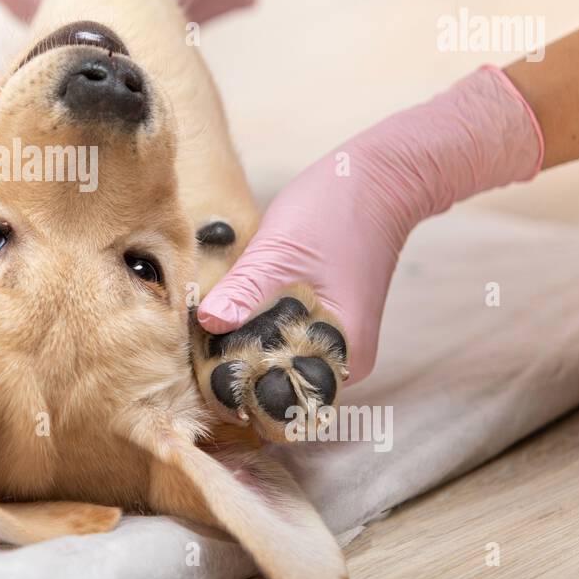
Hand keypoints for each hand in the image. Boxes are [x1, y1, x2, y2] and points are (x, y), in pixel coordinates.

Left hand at [198, 66, 543, 382]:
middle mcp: (341, 360)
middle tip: (199, 346)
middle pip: (277, 387)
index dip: (240, 388)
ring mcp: (334, 343)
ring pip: (278, 364)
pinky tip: (233, 314)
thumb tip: (209, 323)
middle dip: (237, 372)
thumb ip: (245, 290)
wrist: (379, 181)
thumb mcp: (278, 250)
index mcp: (339, 352)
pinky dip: (257, 333)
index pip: (280, 398)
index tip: (203, 367)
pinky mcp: (324, 324)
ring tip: (210, 330)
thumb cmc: (334, 212)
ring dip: (244, 351)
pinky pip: (284, 342)